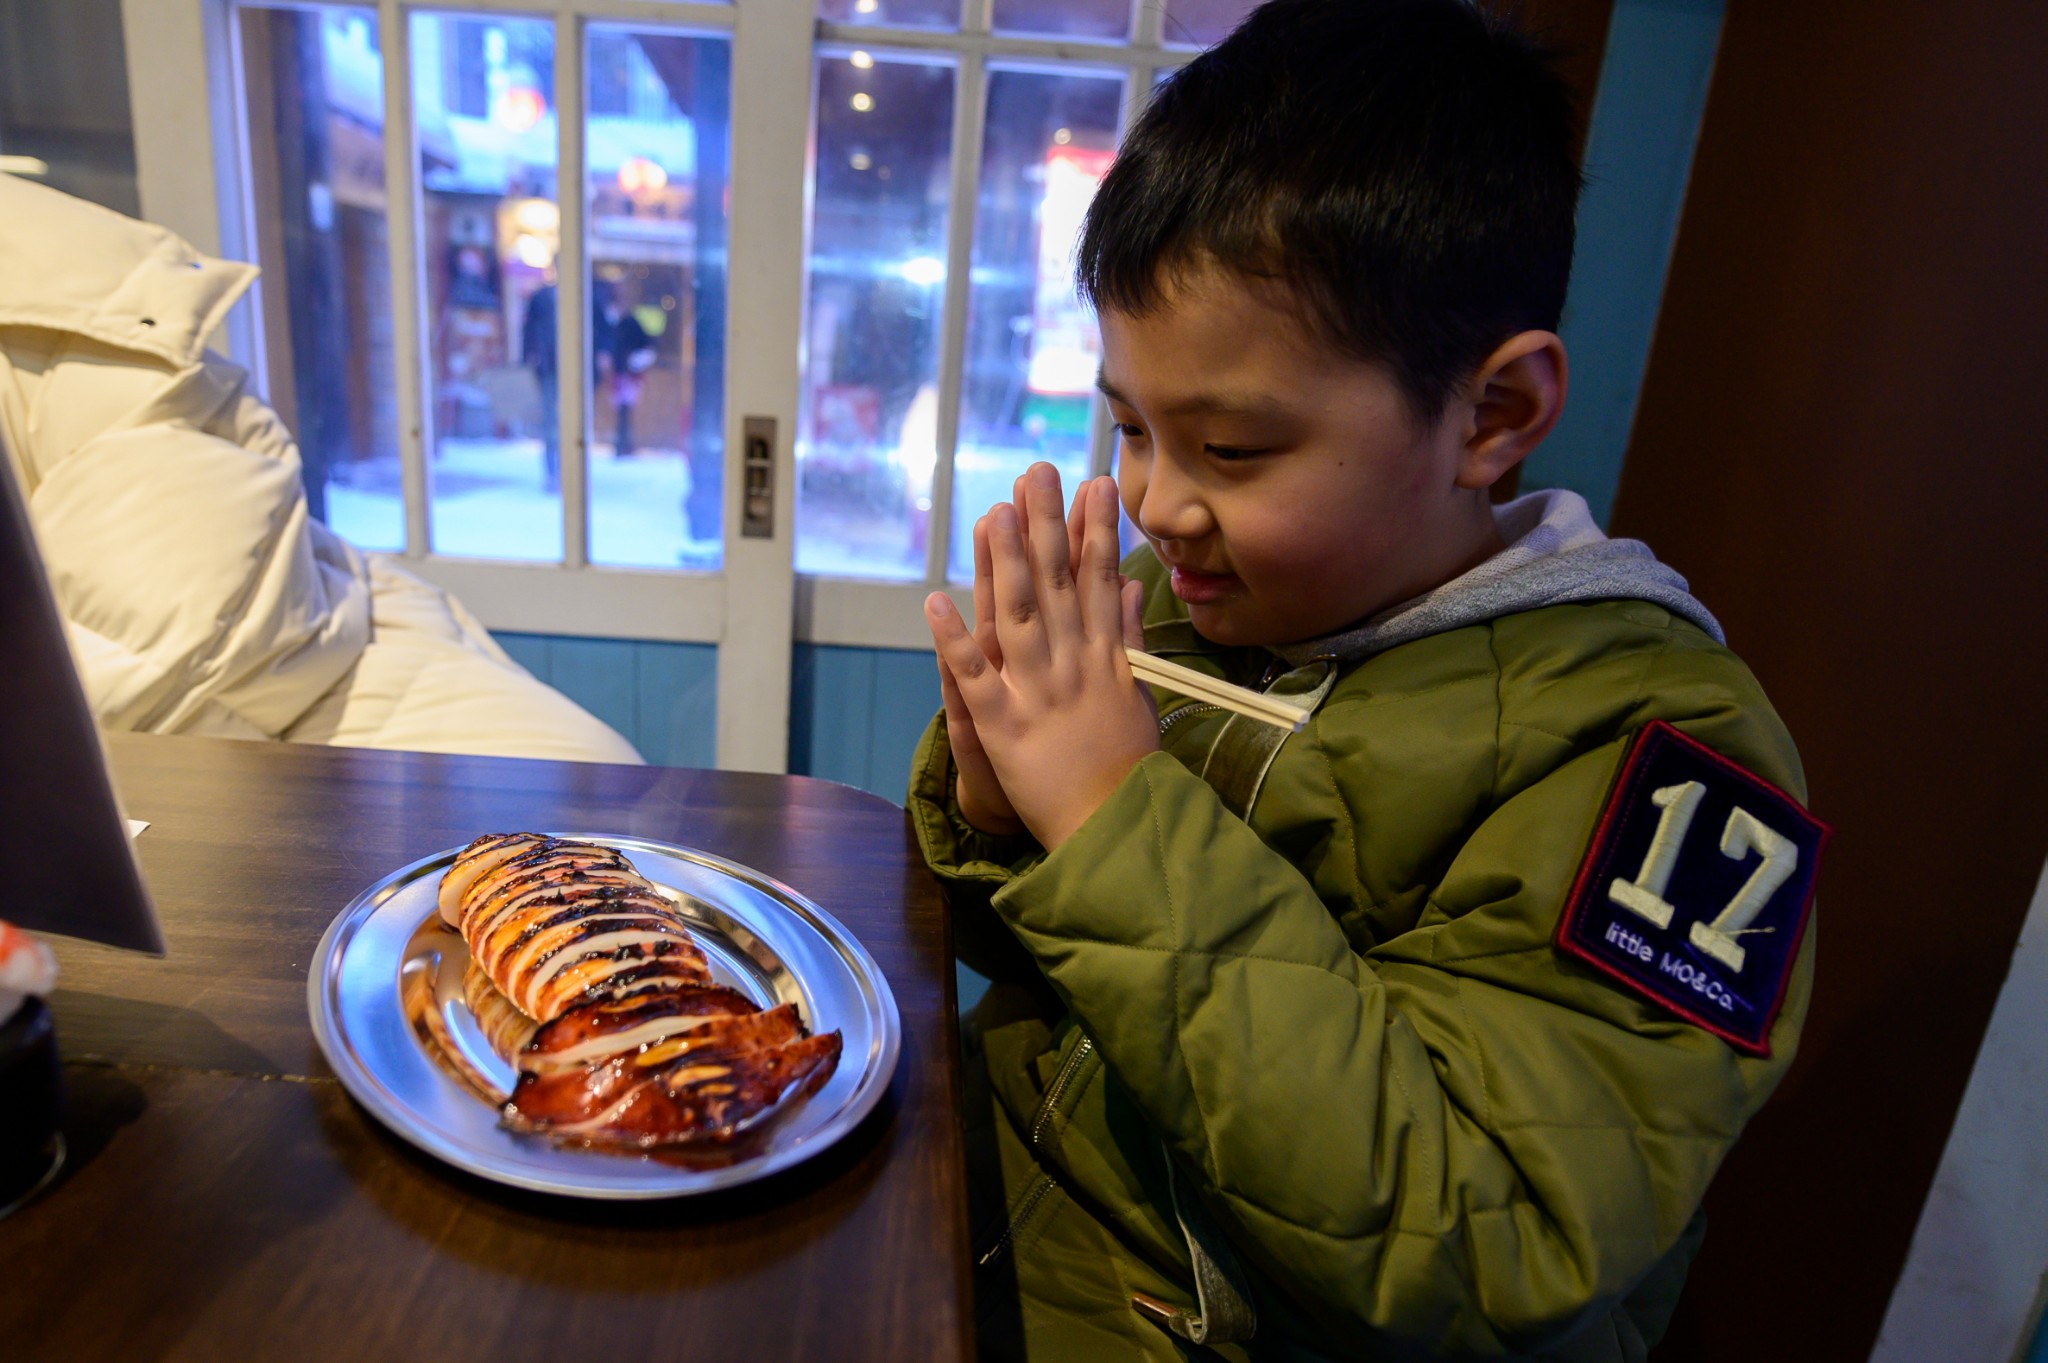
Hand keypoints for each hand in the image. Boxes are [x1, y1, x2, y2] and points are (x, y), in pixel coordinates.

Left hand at [924, 464, 1153, 850]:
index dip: (1097, 529)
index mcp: (1104, 657)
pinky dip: (954, 639)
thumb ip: (1126, 638)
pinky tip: (936, 600)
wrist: (1110, 827)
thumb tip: (1129, 587)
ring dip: (1004, 563)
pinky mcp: (1003, 726)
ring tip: (993, 512)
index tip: (1097, 483)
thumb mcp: (1136, 694)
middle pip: (1056, 584)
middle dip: (1046, 525)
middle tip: (1037, 472)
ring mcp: (1037, 692)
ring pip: (1017, 616)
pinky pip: (974, 677)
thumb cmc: (1125, 765)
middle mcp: (1072, 665)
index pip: (1100, 581)